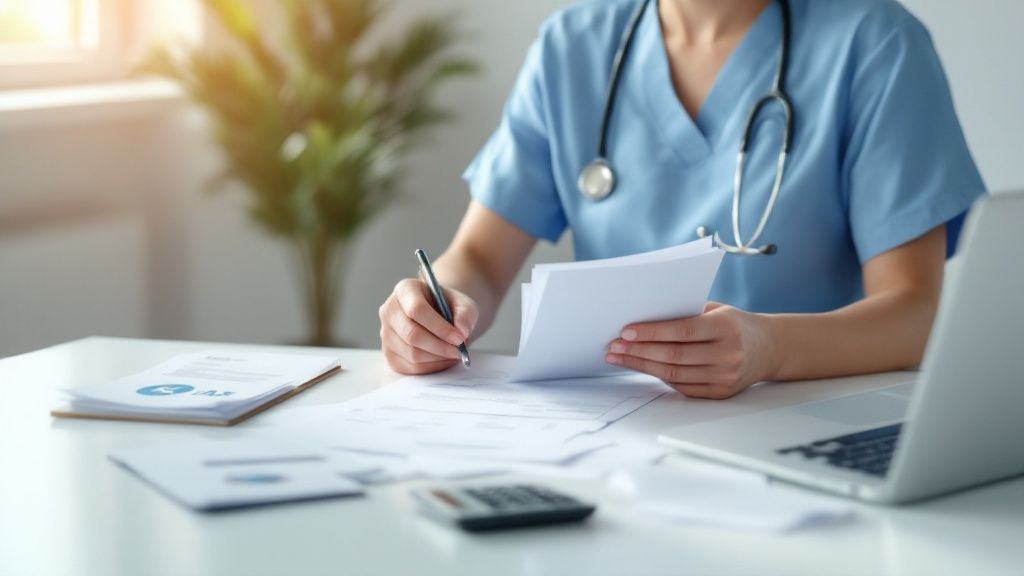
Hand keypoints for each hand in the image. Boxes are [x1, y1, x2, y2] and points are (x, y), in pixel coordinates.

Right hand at [379, 278, 478, 374]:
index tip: (459, 337)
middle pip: (411, 334)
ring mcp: (386, 333)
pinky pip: (411, 367)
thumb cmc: (448, 307)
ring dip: (438, 358)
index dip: (439, 327)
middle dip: (440, 346)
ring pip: (412, 354)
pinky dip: (432, 367)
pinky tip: (444, 359)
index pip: (416, 309)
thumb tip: (461, 332)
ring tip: (454, 353)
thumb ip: (466, 315)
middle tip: (459, 351)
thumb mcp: (463, 304)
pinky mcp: (389, 354)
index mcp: (405, 289)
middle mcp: (389, 310)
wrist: (439, 316)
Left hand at [604, 302, 776, 398]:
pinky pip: (682, 386)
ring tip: (620, 357)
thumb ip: (686, 315)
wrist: (770, 348)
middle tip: (613, 346)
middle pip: (672, 356)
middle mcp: (727, 355)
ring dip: (641, 365)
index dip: (650, 332)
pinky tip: (642, 366)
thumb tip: (643, 320)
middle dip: (638, 351)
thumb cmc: (736, 324)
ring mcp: (724, 377)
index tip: (625, 331)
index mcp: (725, 328)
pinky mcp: (720, 393)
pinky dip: (659, 376)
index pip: (680, 331)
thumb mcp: (717, 310)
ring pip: (673, 374)